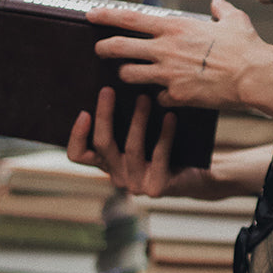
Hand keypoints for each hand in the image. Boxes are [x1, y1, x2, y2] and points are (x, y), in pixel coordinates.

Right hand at [67, 86, 212, 198]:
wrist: (196, 177)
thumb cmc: (166, 149)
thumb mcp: (142, 135)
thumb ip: (124, 121)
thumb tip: (115, 85)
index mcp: (107, 163)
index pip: (78, 154)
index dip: (77, 135)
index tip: (84, 111)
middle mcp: (117, 176)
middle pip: (102, 144)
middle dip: (104, 114)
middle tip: (108, 89)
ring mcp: (135, 184)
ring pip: (131, 147)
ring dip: (138, 119)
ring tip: (144, 97)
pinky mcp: (156, 187)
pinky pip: (159, 155)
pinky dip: (165, 133)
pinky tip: (171, 116)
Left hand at [88, 0, 266, 110]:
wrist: (254, 76)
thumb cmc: (246, 46)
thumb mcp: (234, 20)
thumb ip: (221, 10)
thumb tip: (218, 2)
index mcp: (174, 27)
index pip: (130, 19)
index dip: (106, 16)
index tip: (90, 15)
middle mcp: (165, 49)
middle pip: (119, 48)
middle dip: (104, 49)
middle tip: (99, 50)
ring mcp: (168, 74)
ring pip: (129, 75)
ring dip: (127, 75)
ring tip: (130, 75)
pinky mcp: (177, 96)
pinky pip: (159, 98)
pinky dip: (162, 97)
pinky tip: (168, 97)